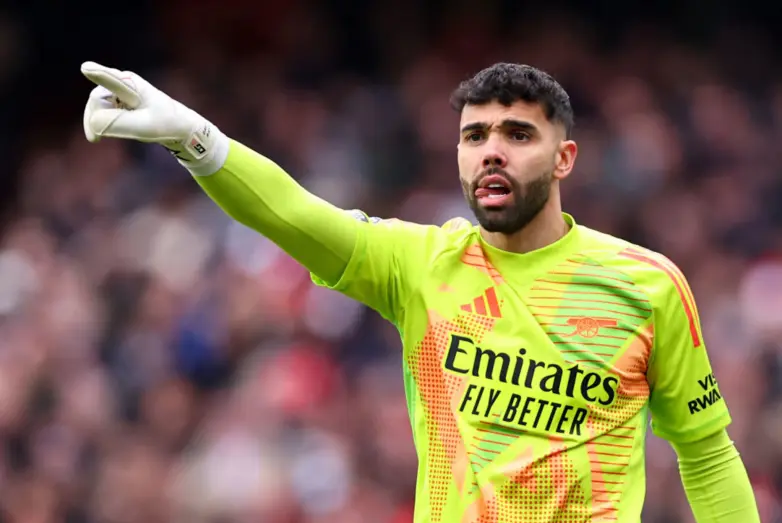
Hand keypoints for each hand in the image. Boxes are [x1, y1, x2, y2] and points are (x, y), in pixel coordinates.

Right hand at [81, 61, 225, 165]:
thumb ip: (117, 123)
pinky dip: (100, 123)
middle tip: (94, 138)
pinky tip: (100, 134)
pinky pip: (102, 111)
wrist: (180, 127)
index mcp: (132, 84)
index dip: (98, 74)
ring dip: (96, 122)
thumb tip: (93, 122)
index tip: (86, 68)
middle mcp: (123, 82)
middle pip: (97, 99)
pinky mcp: (119, 101)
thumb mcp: (145, 127)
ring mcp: (120, 91)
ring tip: (96, 138)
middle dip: (93, 118)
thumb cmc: (166, 124)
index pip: (112, 80)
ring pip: (97, 106)